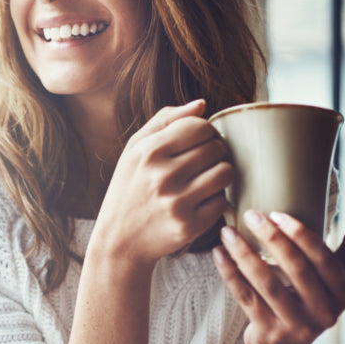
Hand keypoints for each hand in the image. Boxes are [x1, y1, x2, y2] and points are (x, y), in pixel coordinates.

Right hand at [94, 99, 233, 265]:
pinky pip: (222, 201)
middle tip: (200, 164)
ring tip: (204, 179)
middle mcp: (162, 176)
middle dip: (214, 152)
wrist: (119, 240)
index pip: (200, 126)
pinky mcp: (189, 225)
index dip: (204, 132)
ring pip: (225, 172)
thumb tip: (201, 104)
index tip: (196, 143)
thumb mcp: (134, 151)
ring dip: (220, 174)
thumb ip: (165, 121)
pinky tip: (199, 201)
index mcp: (149, 152)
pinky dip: (215, 200)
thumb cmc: (128, 188)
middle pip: (216, 148)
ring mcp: (177, 202)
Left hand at [214, 210, 344, 343]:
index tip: (277, 214)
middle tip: (252, 215)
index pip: (324, 260)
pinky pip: (245, 297)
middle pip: (296, 269)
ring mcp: (295, 325)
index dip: (301, 235)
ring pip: (266, 283)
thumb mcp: (332, 286)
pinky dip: (229, 273)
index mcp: (341, 295)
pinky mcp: (268, 332)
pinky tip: (218, 253)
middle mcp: (323, 312)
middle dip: (272, 238)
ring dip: (244, 254)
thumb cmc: (307, 307)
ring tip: (227, 232)